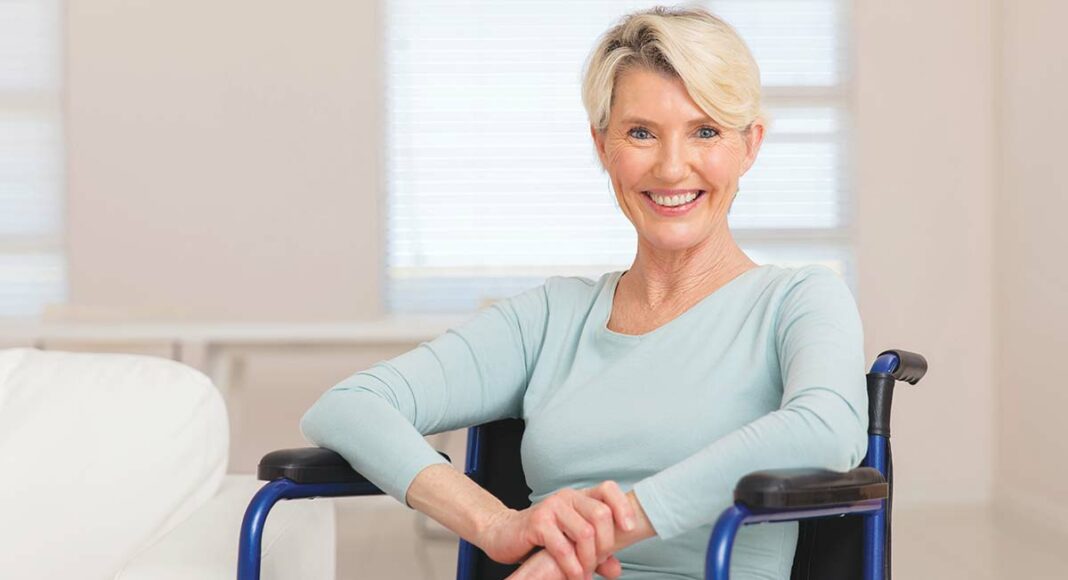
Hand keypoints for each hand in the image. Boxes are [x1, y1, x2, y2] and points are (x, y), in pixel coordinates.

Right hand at [477, 482, 633, 579]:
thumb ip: (596, 555)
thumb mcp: (572, 544)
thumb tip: (616, 570)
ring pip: (585, 533)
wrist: (503, 533)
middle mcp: (567, 497)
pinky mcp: (537, 523)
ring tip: (584, 573)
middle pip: (601, 514)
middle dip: (606, 545)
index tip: (629, 530)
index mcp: (579, 497)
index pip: (608, 489)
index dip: (623, 507)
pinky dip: (572, 566)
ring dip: (589, 560)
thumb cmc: (540, 537)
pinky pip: (563, 547)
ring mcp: (551, 507)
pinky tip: (574, 576)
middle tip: (599, 562)